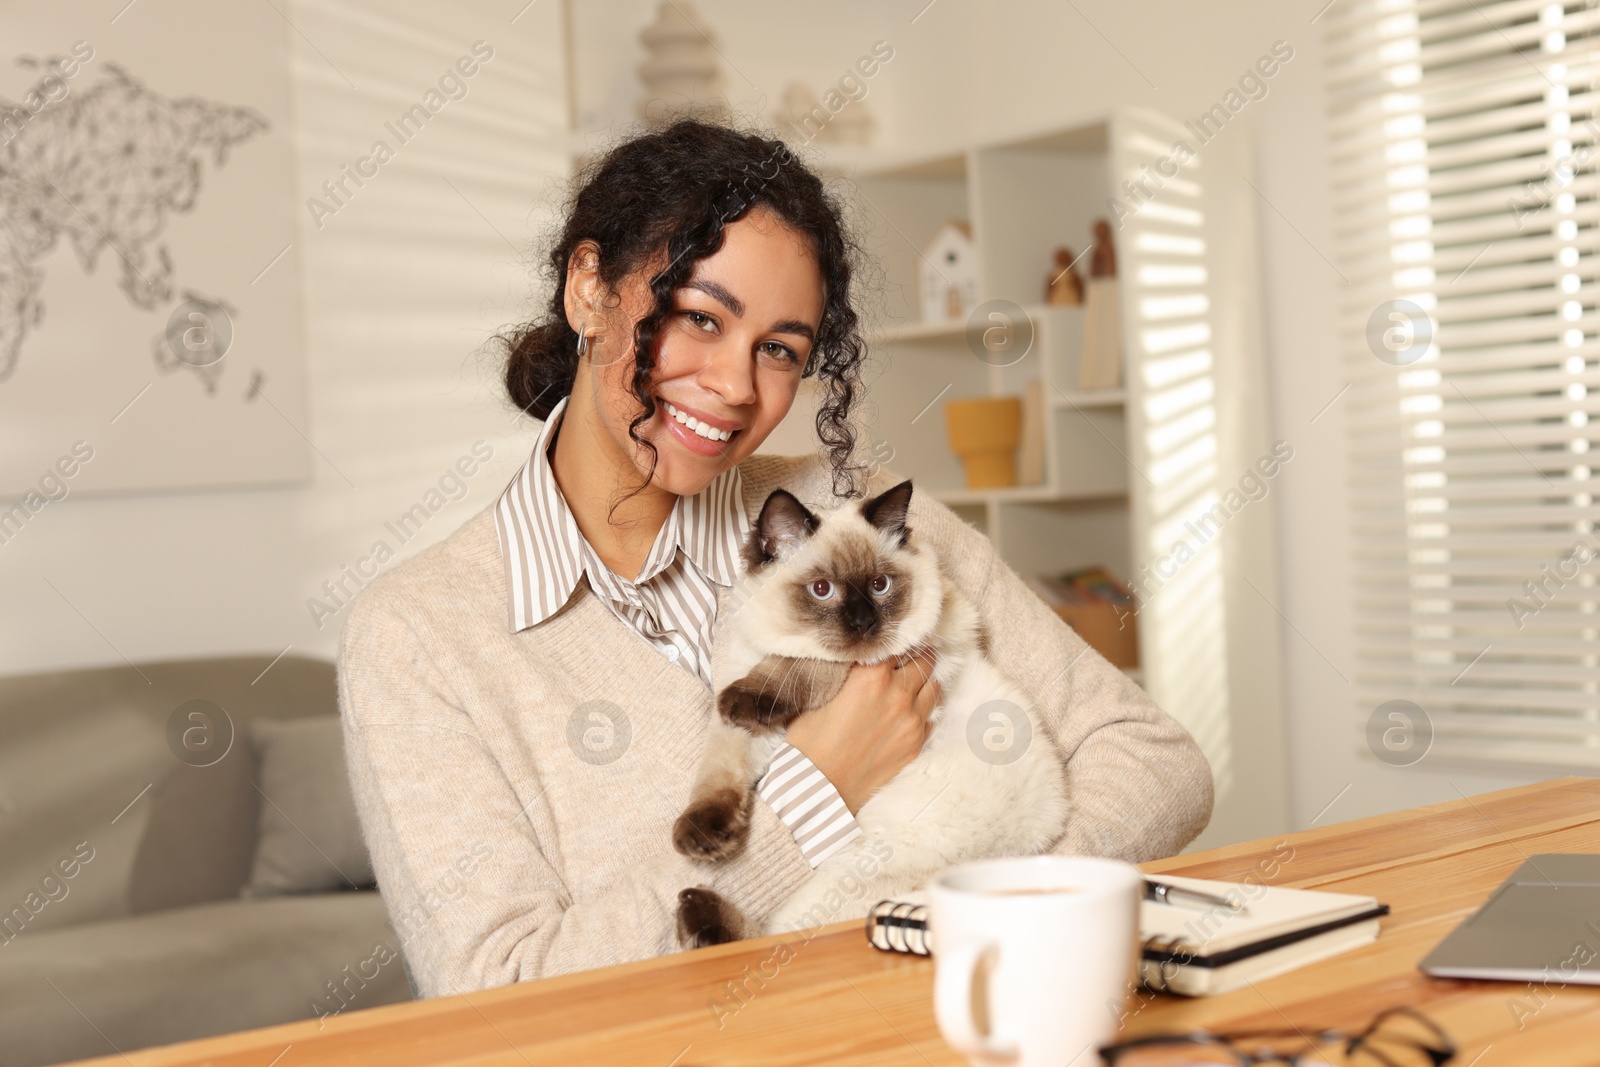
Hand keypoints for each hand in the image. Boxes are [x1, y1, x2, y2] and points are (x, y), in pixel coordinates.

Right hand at [783, 645, 941, 813]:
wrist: (820, 789)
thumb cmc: (810, 743)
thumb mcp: (818, 696)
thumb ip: (841, 674)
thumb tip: (850, 661)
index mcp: (871, 676)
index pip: (895, 644)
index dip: (891, 641)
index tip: (889, 642)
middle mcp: (898, 694)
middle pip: (923, 661)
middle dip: (914, 657)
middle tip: (903, 660)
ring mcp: (911, 720)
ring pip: (933, 687)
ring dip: (922, 683)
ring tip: (908, 687)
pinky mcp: (916, 744)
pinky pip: (931, 718)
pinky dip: (922, 712)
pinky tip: (905, 716)